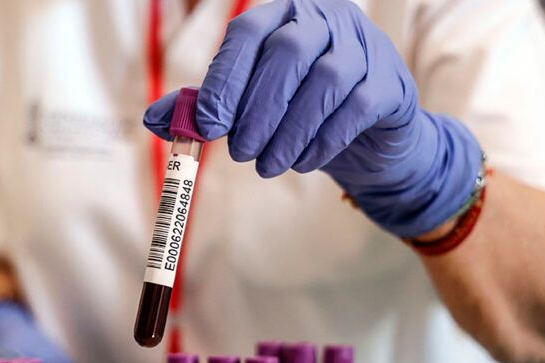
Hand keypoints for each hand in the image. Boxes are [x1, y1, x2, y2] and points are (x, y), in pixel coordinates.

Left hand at [144, 0, 482, 237]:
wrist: (366, 138)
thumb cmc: (296, 114)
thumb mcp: (247, 108)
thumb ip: (204, 108)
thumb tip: (154, 119)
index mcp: (282, 15)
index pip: (248, 33)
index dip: (225, 79)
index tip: (207, 127)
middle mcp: (326, 19)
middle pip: (288, 52)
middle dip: (257, 109)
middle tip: (239, 154)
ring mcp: (365, 47)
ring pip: (326, 79)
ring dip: (290, 130)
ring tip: (268, 166)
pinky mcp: (390, 83)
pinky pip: (358, 106)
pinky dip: (324, 139)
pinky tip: (303, 162)